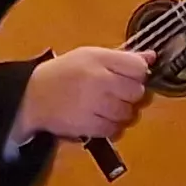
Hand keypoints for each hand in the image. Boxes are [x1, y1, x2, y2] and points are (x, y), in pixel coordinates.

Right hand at [14, 45, 151, 145]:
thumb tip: (152, 57)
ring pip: (128, 113)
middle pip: (137, 92)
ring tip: (106, 107)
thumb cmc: (64, 73)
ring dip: (122, 112)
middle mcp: (99, 80)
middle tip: (116, 93)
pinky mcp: (88, 125)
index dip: (138, 74)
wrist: (33, 96)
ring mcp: (94, 104)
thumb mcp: (90, 56)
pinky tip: (100, 118)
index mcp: (99, 59)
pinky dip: (111, 127)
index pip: (139, 68)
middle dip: (130, 94)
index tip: (128, 77)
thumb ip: (122, 57)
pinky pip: (115, 129)